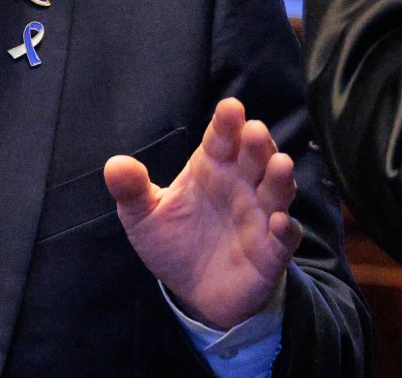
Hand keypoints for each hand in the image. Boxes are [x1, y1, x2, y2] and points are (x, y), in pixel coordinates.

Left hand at [104, 98, 301, 329]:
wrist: (195, 292)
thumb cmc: (174, 242)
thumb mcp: (144, 217)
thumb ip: (132, 190)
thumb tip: (114, 164)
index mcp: (212, 168)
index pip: (221, 139)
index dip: (226, 124)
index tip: (230, 108)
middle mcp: (241, 185)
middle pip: (255, 157)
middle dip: (257, 143)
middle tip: (254, 131)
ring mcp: (261, 216)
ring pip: (277, 190)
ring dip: (279, 177)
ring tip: (279, 164)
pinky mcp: (272, 251)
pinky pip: (286, 237)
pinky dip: (286, 229)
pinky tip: (279, 222)